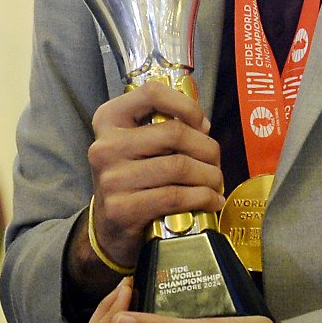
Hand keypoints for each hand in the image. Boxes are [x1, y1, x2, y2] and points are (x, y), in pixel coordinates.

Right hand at [70, 83, 225, 291]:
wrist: (109, 229)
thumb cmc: (132, 180)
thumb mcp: (136, 145)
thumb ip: (162, 127)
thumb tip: (202, 125)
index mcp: (109, 120)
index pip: (152, 93)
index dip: (186, 105)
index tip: (203, 124)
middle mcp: (105, 146)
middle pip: (174, 133)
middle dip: (207, 148)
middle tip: (216, 162)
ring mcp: (112, 179)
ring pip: (179, 166)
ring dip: (209, 176)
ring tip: (216, 183)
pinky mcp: (122, 209)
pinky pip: (176, 196)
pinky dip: (203, 198)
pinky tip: (211, 201)